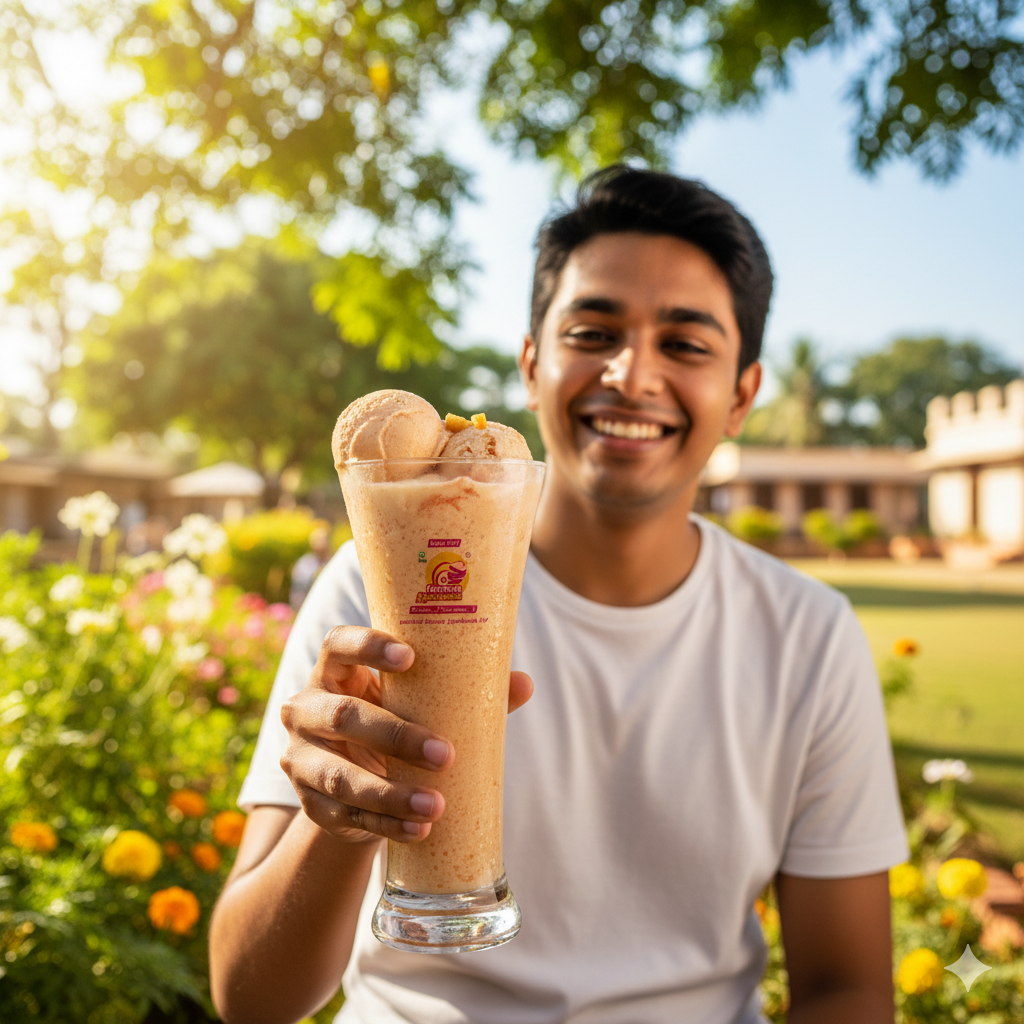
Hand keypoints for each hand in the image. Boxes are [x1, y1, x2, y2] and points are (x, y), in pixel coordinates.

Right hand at [280, 626, 532, 845]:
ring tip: (436, 807)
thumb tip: (524, 683)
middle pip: (343, 715)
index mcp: (334, 671)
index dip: (368, 647)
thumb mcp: (418, 703)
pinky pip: (347, 817)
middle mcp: (307, 710)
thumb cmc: (394, 721)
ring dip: (390, 794)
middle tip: (447, 754)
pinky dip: (386, 825)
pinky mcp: (310, 805)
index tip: (411, 657)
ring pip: (341, 776)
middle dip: (397, 736)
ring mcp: (301, 760)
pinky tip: (419, 830)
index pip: (338, 644)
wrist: (355, 783)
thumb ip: (465, 693)